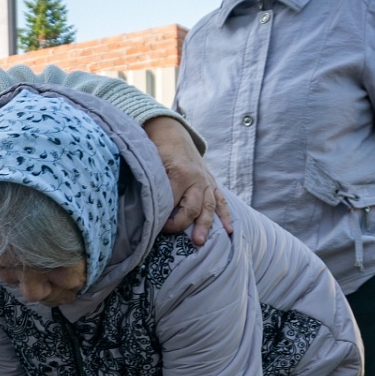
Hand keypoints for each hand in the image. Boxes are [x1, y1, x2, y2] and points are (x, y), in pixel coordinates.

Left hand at [144, 116, 231, 245]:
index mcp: (180, 173)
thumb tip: (145, 209)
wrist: (172, 133)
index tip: (152, 225)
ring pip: (208, 207)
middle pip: (192, 207)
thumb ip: (151, 183)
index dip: (162, 215)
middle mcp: (197, 178)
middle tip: (169, 234)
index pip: (172, 201)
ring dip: (205, 225)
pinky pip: (220, 200)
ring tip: (199, 242)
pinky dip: (225, 215)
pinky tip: (229, 230)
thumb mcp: (150, 163)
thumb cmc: (156, 150)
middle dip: (181, 223)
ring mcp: (207, 181)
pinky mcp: (211, 183)